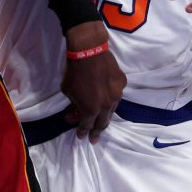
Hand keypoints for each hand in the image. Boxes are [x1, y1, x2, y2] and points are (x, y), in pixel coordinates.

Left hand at [61, 21, 124, 142]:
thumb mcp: (68, 91)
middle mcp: (106, 105)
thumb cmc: (74, 72)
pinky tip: (108, 95)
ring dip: (105, 115)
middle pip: (102, 123)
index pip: (87, 126)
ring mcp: (117, 94)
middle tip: (94, 139)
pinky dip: (111, 97)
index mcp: (91, 109)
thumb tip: (76, 111)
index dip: (83, 132)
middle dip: (97, 132)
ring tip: (102, 119)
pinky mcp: (122, 83)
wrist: (89, 51)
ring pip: (112, 109)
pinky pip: (117, 94)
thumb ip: (74, 104)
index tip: (81, 137)